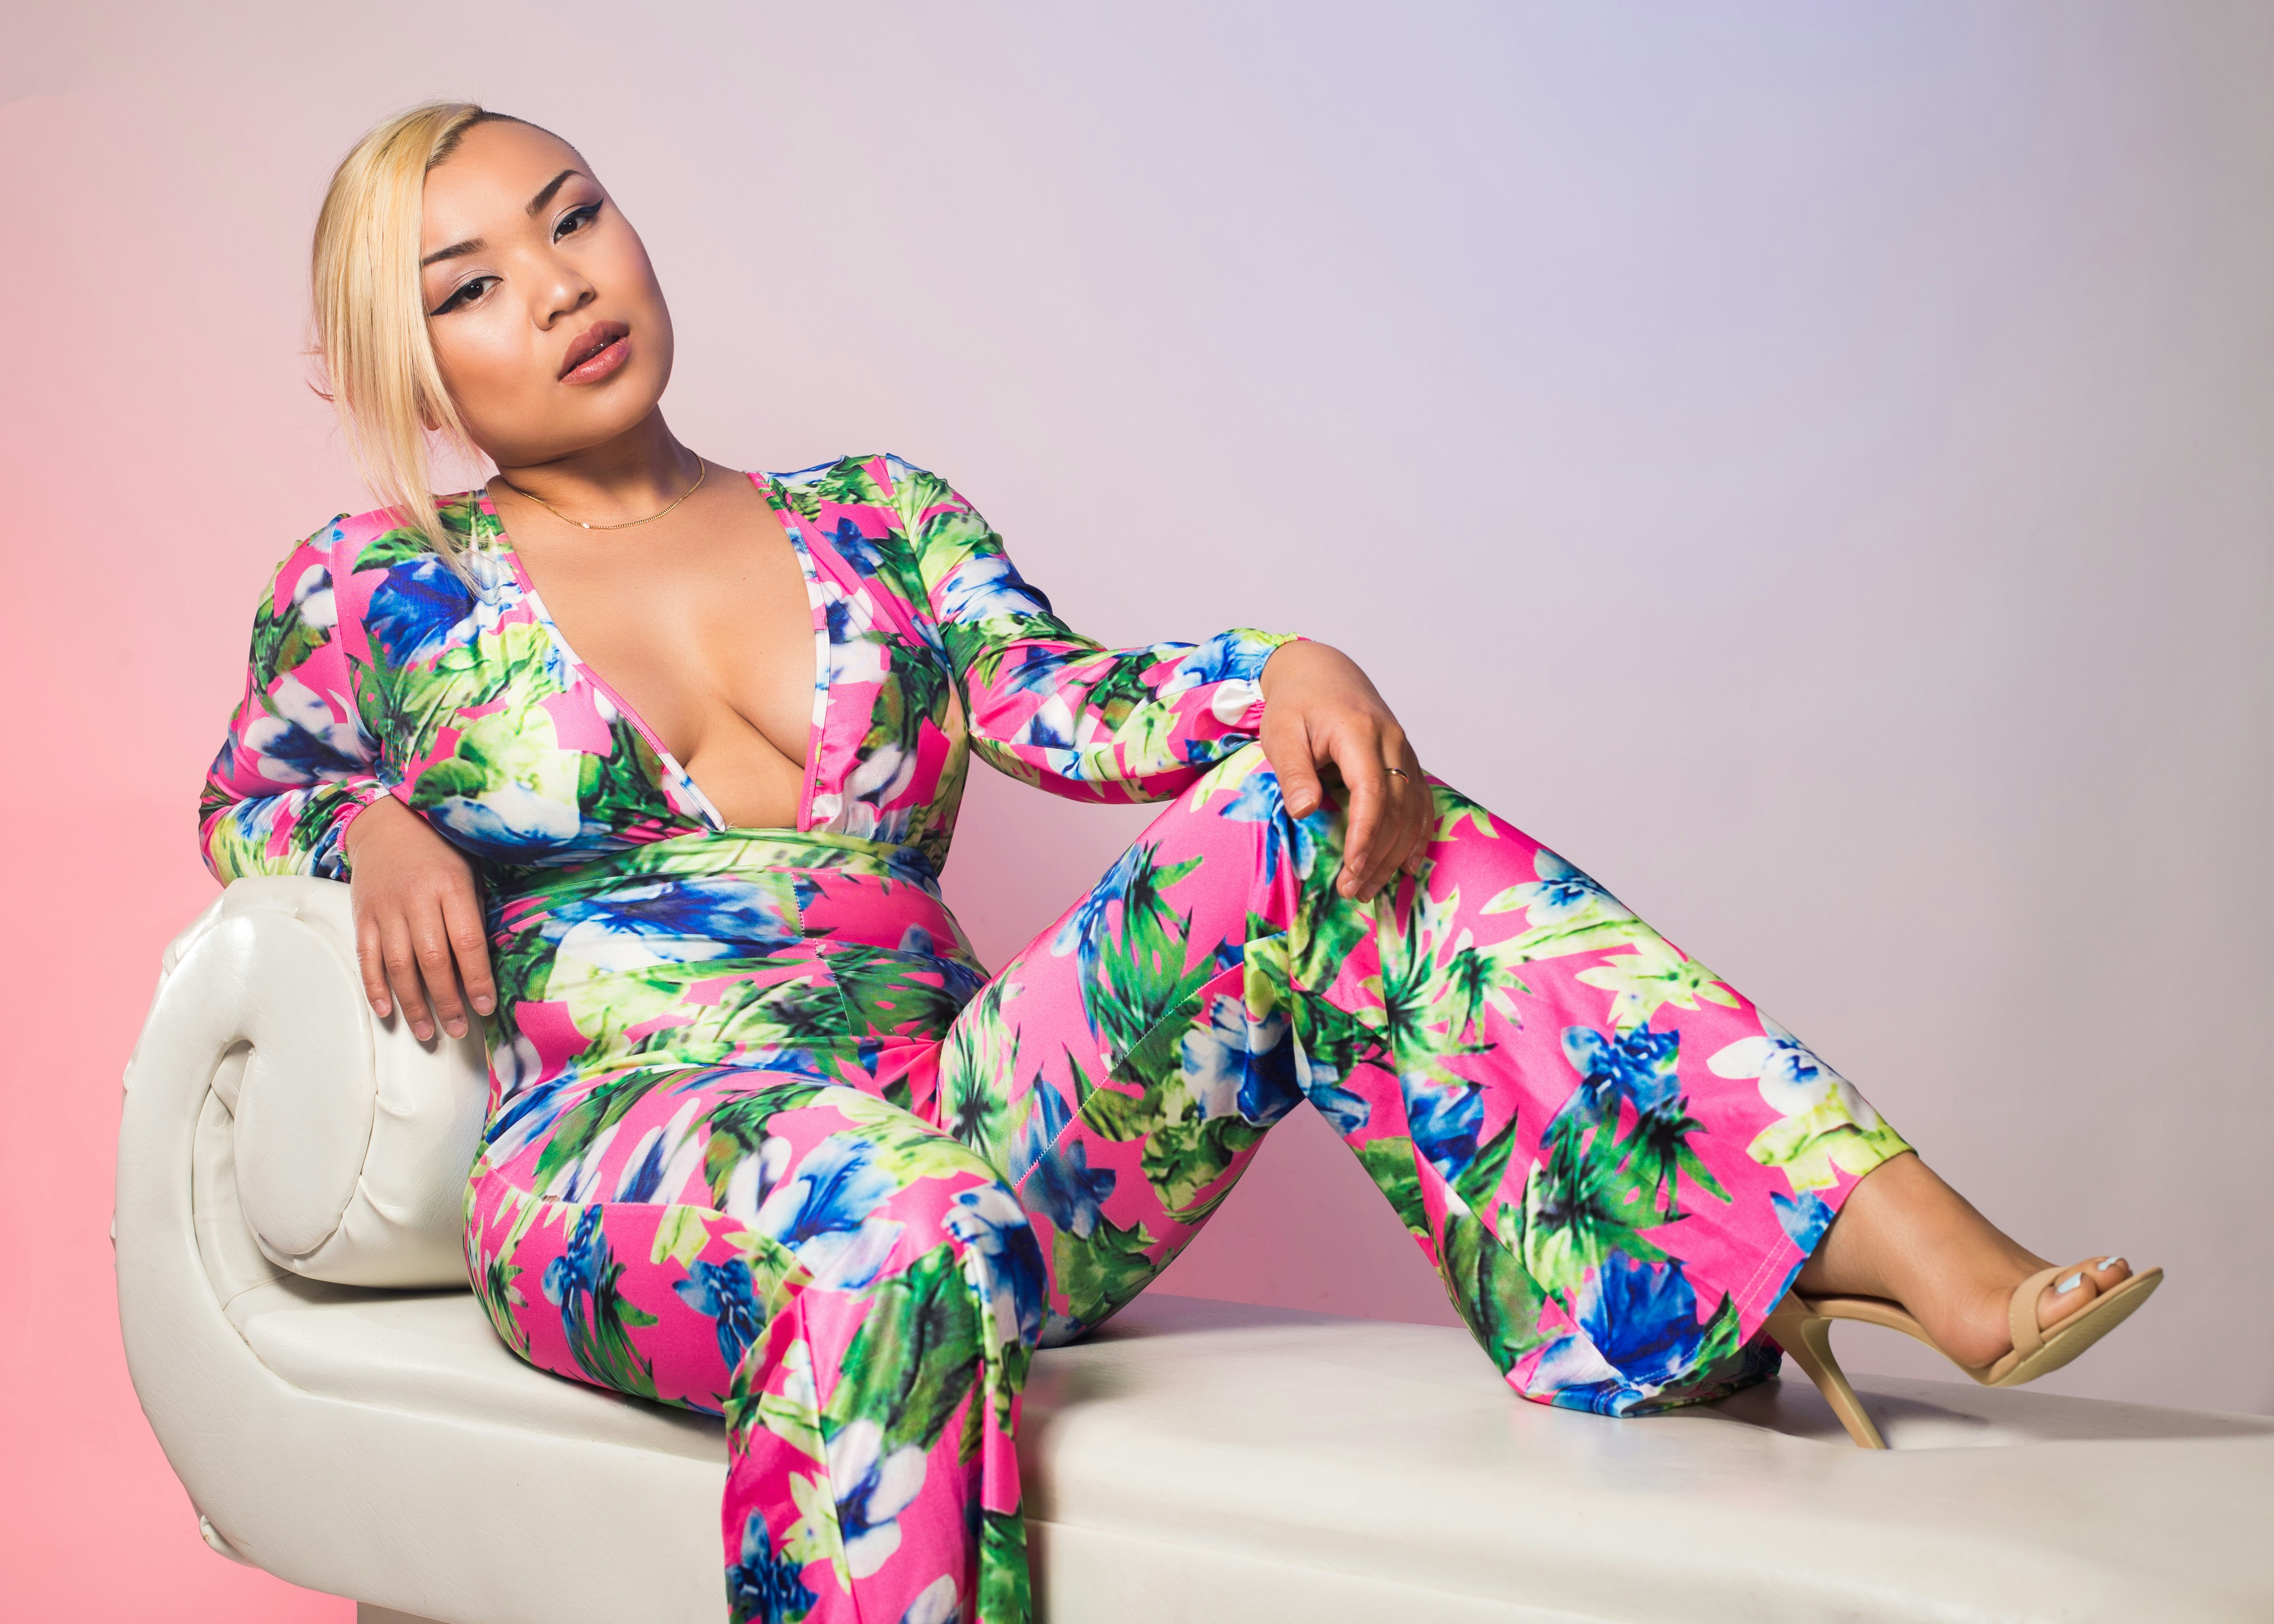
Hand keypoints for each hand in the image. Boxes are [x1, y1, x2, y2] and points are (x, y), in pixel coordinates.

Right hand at [343, 796, 495, 1041]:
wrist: (386, 822)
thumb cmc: (439, 850)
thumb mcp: (468, 873)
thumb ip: (473, 915)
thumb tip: (481, 967)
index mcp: (451, 886)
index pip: (467, 942)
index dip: (477, 979)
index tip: (485, 1008)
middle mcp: (416, 899)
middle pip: (432, 960)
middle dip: (447, 1001)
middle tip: (458, 1030)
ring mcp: (385, 908)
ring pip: (398, 965)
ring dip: (413, 1004)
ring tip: (427, 1032)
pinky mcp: (362, 914)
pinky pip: (368, 957)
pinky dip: (375, 987)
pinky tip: (387, 1011)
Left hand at [1257, 641, 1430, 901]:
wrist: (1321, 671)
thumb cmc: (1296, 703)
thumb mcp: (1281, 733)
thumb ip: (1294, 771)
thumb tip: (1306, 812)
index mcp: (1359, 732)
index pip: (1373, 790)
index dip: (1366, 833)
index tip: (1352, 867)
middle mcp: (1391, 741)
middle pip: (1397, 807)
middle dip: (1378, 854)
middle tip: (1352, 890)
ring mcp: (1404, 751)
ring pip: (1413, 809)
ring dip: (1395, 853)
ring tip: (1369, 887)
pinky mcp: (1406, 760)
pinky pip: (1421, 802)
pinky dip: (1417, 835)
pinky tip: (1407, 864)